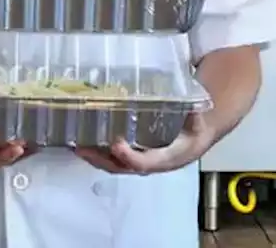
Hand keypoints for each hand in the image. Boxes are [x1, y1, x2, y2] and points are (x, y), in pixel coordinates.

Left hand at [74, 113, 213, 174]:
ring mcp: (140, 161)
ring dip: (94, 158)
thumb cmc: (194, 131)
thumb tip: (193, 107)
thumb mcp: (199, 122)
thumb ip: (195, 114)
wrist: (194, 139)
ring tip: (77, 146)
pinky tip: (84, 142)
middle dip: (101, 160)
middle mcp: (150, 163)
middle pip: (122, 167)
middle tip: (83, 148)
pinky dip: (98, 152)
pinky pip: (113, 158)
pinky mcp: (133, 155)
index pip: (145, 163)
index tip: (116, 144)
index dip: (129, 156)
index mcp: (167, 158)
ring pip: (114, 165)